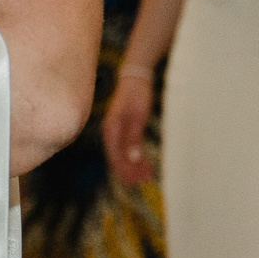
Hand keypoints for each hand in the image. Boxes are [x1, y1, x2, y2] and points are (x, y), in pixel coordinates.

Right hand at [102, 66, 155, 184]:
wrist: (135, 78)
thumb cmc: (137, 94)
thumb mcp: (138, 116)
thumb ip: (134, 137)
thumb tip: (132, 159)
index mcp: (111, 130)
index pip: (115, 158)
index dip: (127, 171)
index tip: (140, 179)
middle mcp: (110, 134)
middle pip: (117, 160)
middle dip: (130, 172)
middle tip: (146, 179)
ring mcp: (115, 132)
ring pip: (121, 156)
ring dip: (133, 166)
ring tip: (148, 174)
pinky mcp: (122, 131)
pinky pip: (125, 149)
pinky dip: (134, 158)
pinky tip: (143, 163)